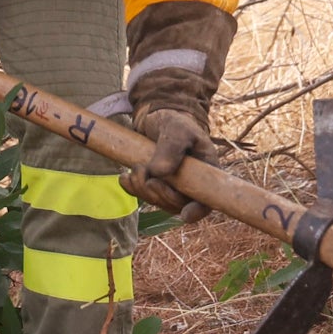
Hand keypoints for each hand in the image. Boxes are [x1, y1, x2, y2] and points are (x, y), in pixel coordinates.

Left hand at [122, 104, 215, 221]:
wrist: (160, 119)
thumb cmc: (176, 122)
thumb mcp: (177, 129)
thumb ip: (172, 148)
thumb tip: (158, 173)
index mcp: (206, 173)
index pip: (207, 199)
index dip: (198, 211)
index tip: (185, 214)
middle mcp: (192, 185)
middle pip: (178, 204)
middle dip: (160, 194)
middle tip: (144, 171)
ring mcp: (174, 188)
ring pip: (160, 203)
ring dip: (143, 190)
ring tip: (135, 168)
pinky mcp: (157, 186)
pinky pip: (146, 197)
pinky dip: (133, 190)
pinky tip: (125, 178)